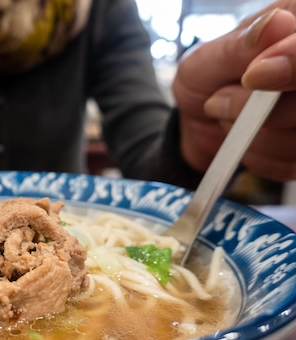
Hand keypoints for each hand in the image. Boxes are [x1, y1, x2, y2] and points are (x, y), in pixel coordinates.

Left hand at [172, 1, 295, 181]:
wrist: (201, 123)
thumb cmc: (208, 82)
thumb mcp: (207, 60)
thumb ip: (240, 46)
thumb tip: (274, 26)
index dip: (294, 62)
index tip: (255, 75)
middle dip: (259, 108)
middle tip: (219, 102)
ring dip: (251, 133)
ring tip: (227, 114)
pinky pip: (290, 163)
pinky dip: (256, 155)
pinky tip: (243, 137)